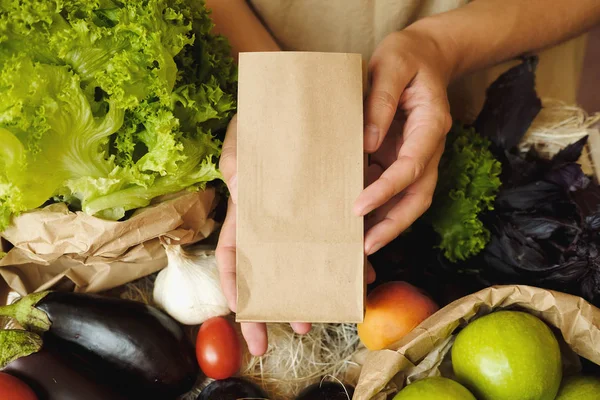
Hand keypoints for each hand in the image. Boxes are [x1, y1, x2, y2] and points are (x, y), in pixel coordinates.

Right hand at [216, 116, 375, 355]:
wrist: (297, 96)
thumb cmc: (262, 118)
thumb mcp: (242, 140)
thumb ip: (237, 167)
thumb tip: (238, 196)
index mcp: (247, 211)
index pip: (233, 255)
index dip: (235, 285)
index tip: (243, 312)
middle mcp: (276, 220)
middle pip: (273, 269)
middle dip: (281, 301)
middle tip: (297, 327)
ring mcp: (305, 214)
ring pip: (310, 258)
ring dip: (319, 285)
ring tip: (331, 308)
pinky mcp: (334, 202)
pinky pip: (341, 233)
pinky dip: (351, 254)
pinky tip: (364, 271)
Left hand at [354, 28, 452, 254]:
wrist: (425, 56)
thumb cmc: (407, 58)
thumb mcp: (392, 65)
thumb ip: (380, 102)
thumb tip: (367, 143)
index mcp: (430, 125)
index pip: (411, 167)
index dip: (386, 190)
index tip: (359, 206)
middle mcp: (429, 148)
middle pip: (418, 196)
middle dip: (394, 225)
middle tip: (366, 247)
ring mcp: (418, 156)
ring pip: (410, 200)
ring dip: (388, 224)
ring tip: (359, 246)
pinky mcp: (403, 158)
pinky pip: (394, 190)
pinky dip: (379, 208)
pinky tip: (357, 220)